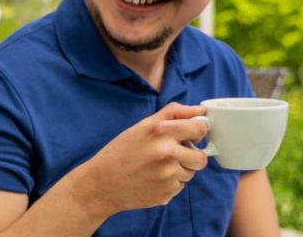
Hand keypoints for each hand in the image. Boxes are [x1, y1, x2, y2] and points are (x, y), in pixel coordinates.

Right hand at [63, 103, 208, 216]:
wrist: (101, 184)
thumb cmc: (121, 152)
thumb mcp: (142, 126)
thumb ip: (172, 113)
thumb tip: (200, 110)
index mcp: (160, 131)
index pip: (200, 128)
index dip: (197, 132)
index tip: (190, 135)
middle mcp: (166, 153)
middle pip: (201, 157)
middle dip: (191, 155)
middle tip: (173, 154)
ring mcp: (167, 176)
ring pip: (191, 173)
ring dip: (179, 170)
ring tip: (156, 167)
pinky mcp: (166, 193)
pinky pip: (180, 186)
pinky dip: (170, 183)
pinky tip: (152, 179)